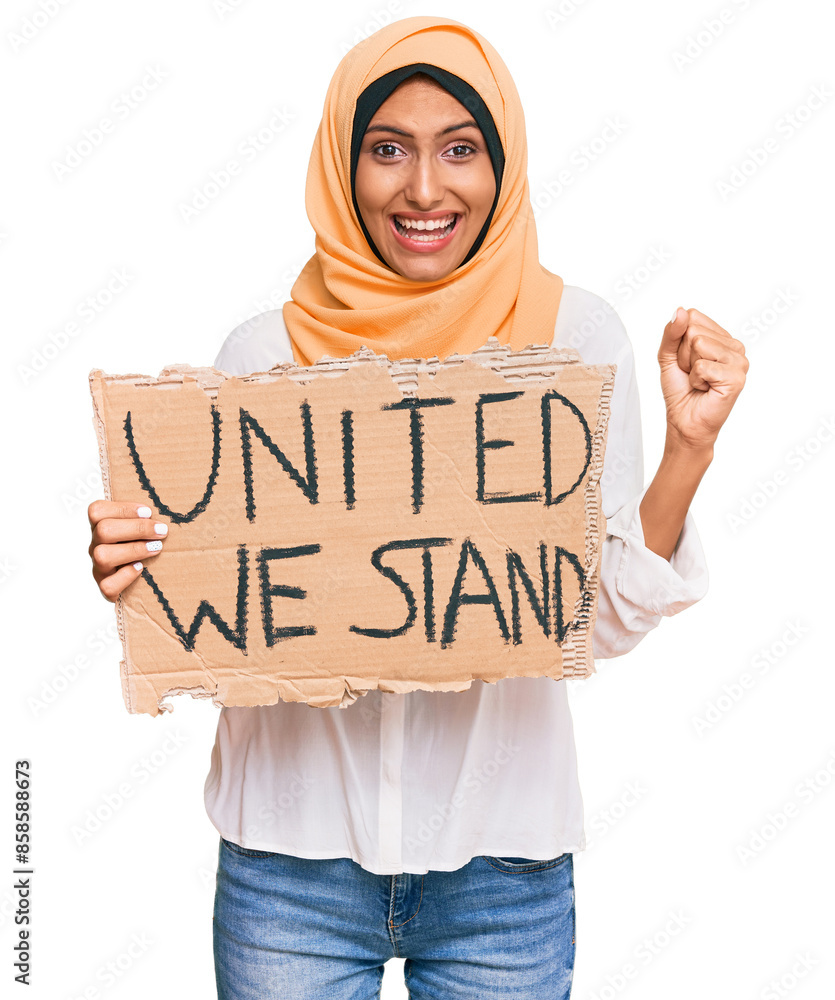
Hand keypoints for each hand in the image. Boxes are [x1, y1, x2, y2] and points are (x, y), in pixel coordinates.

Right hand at [87, 500, 168, 602]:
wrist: (142, 582)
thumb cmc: (145, 546)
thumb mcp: (142, 528)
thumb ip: (146, 518)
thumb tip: (164, 507)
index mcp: (101, 527)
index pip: (97, 511)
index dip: (122, 509)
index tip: (148, 512)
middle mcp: (96, 546)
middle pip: (103, 530)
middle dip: (136, 529)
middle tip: (161, 530)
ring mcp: (99, 567)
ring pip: (102, 555)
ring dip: (133, 549)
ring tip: (156, 547)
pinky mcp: (106, 587)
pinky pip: (108, 585)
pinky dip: (126, 576)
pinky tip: (140, 568)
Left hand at [658, 307, 748, 451]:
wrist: (684, 421)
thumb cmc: (680, 390)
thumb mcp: (668, 356)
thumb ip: (672, 332)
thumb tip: (680, 311)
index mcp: (722, 337)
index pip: (692, 317)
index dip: (679, 341)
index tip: (686, 361)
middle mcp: (734, 346)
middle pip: (694, 331)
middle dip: (683, 356)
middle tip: (692, 374)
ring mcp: (739, 361)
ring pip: (698, 344)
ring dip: (689, 368)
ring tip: (699, 382)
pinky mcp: (736, 377)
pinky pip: (702, 366)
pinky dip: (696, 380)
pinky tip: (705, 389)